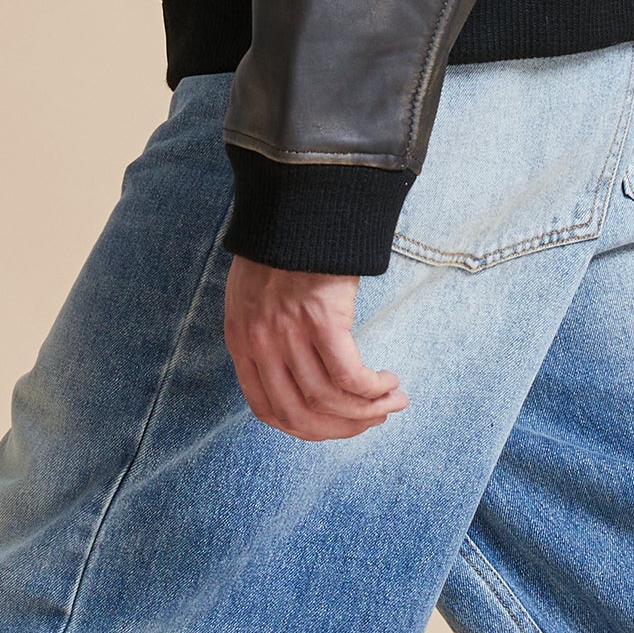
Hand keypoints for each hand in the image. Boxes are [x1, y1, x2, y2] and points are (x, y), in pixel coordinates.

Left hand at [224, 256, 408, 441]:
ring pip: (329, 399)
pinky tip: (388, 382)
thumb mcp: (253, 297)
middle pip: (300, 414)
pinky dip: (372, 389)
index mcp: (241, 342)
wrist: (296, 204)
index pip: (267, 410)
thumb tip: (298, 373)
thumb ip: (266, 336)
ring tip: (392, 401)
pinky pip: (350, 375)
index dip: (307, 428)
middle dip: (342, 428)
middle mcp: (261, 344)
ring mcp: (290, 333)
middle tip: (372, 421)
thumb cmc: (282, 247)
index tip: (336, 425)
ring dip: (367, 410)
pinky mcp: (322, 319)